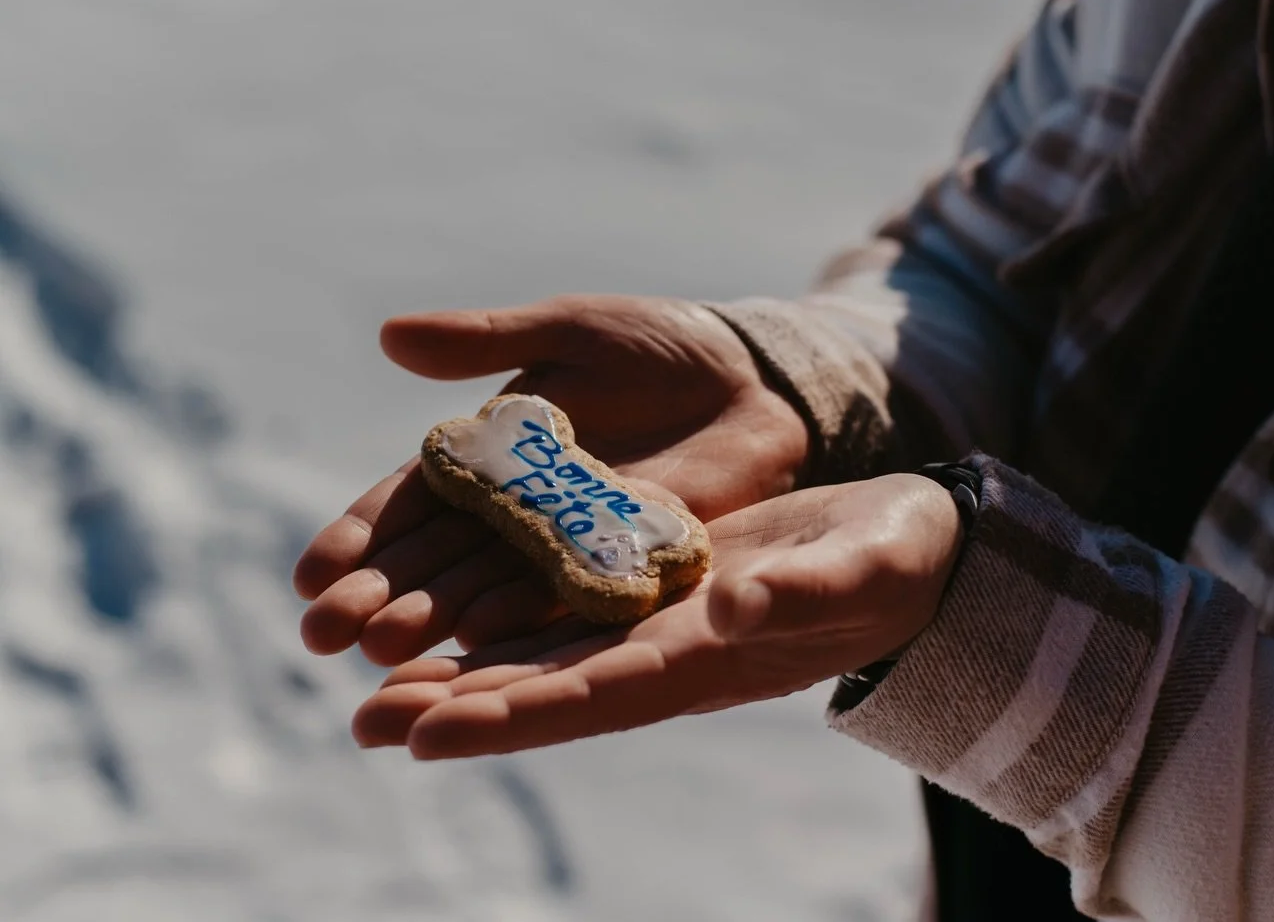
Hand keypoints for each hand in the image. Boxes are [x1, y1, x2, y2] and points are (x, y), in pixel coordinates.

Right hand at [293, 295, 809, 664]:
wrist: (751, 376)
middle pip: (435, 562)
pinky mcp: (630, 564)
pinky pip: (570, 597)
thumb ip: (487, 342)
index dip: (357, 541)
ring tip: (384, 650)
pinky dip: (525, 618)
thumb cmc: (653, 345)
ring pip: (489, 589)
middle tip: (325, 635)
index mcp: (488, 459)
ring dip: (436, 621)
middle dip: (380, 596)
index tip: (307, 577)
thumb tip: (389, 336)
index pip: (406, 507)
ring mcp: (571, 545)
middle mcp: (518, 514)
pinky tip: (479, 641)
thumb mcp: (567, 332)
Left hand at [346, 474, 960, 759]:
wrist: (903, 548)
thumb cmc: (894, 563)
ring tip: (376, 680)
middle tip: (362, 718)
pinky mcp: (657, 584)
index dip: (512, 716)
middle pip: (546, 688)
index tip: (427, 734)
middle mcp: (666, 654)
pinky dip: (506, 617)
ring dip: (462, 669)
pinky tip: (449, 615)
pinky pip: (567, 605)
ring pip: (543, 652)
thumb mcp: (858, 568)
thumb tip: (734, 606)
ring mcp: (657, 622)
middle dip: (457, 705)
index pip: (595, 696)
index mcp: (707, 662)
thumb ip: (802, 590)